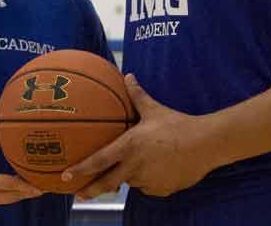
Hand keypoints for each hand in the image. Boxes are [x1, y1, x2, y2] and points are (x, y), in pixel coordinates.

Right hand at [0, 124, 43, 207]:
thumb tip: (0, 122)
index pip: (10, 184)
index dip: (27, 184)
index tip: (42, 182)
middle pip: (17, 195)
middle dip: (34, 189)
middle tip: (50, 182)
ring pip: (15, 199)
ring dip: (29, 193)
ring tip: (44, 184)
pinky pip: (10, 199)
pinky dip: (21, 194)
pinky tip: (30, 187)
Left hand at [63, 74, 215, 198]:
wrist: (205, 144)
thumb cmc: (178, 125)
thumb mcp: (154, 109)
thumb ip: (137, 95)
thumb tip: (128, 76)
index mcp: (129, 147)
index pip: (99, 161)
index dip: (80, 169)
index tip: (65, 176)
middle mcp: (134, 167)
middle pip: (107, 183)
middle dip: (90, 190)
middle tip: (78, 195)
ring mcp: (147, 181)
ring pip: (132, 181)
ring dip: (130, 176)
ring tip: (145, 163)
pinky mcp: (160, 190)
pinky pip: (149, 186)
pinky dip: (149, 180)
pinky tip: (161, 167)